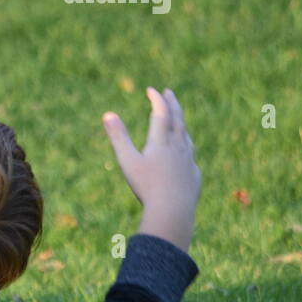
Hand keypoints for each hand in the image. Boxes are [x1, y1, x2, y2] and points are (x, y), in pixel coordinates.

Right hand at [102, 87, 201, 251]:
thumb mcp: (127, 161)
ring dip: (181, 125)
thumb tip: (107, 114)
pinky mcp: (194, 175)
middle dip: (172, 104)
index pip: (161, 113)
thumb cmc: (147, 186)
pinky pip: (190, 157)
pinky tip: (184, 155)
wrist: (173, 211)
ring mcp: (188, 161)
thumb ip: (118, 137)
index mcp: (162, 141)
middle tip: (169, 93)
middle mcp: (178, 147)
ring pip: (186, 137)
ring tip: (178, 121)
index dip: (156, 99)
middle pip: (178, 120)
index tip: (151, 89)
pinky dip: (186, 148)